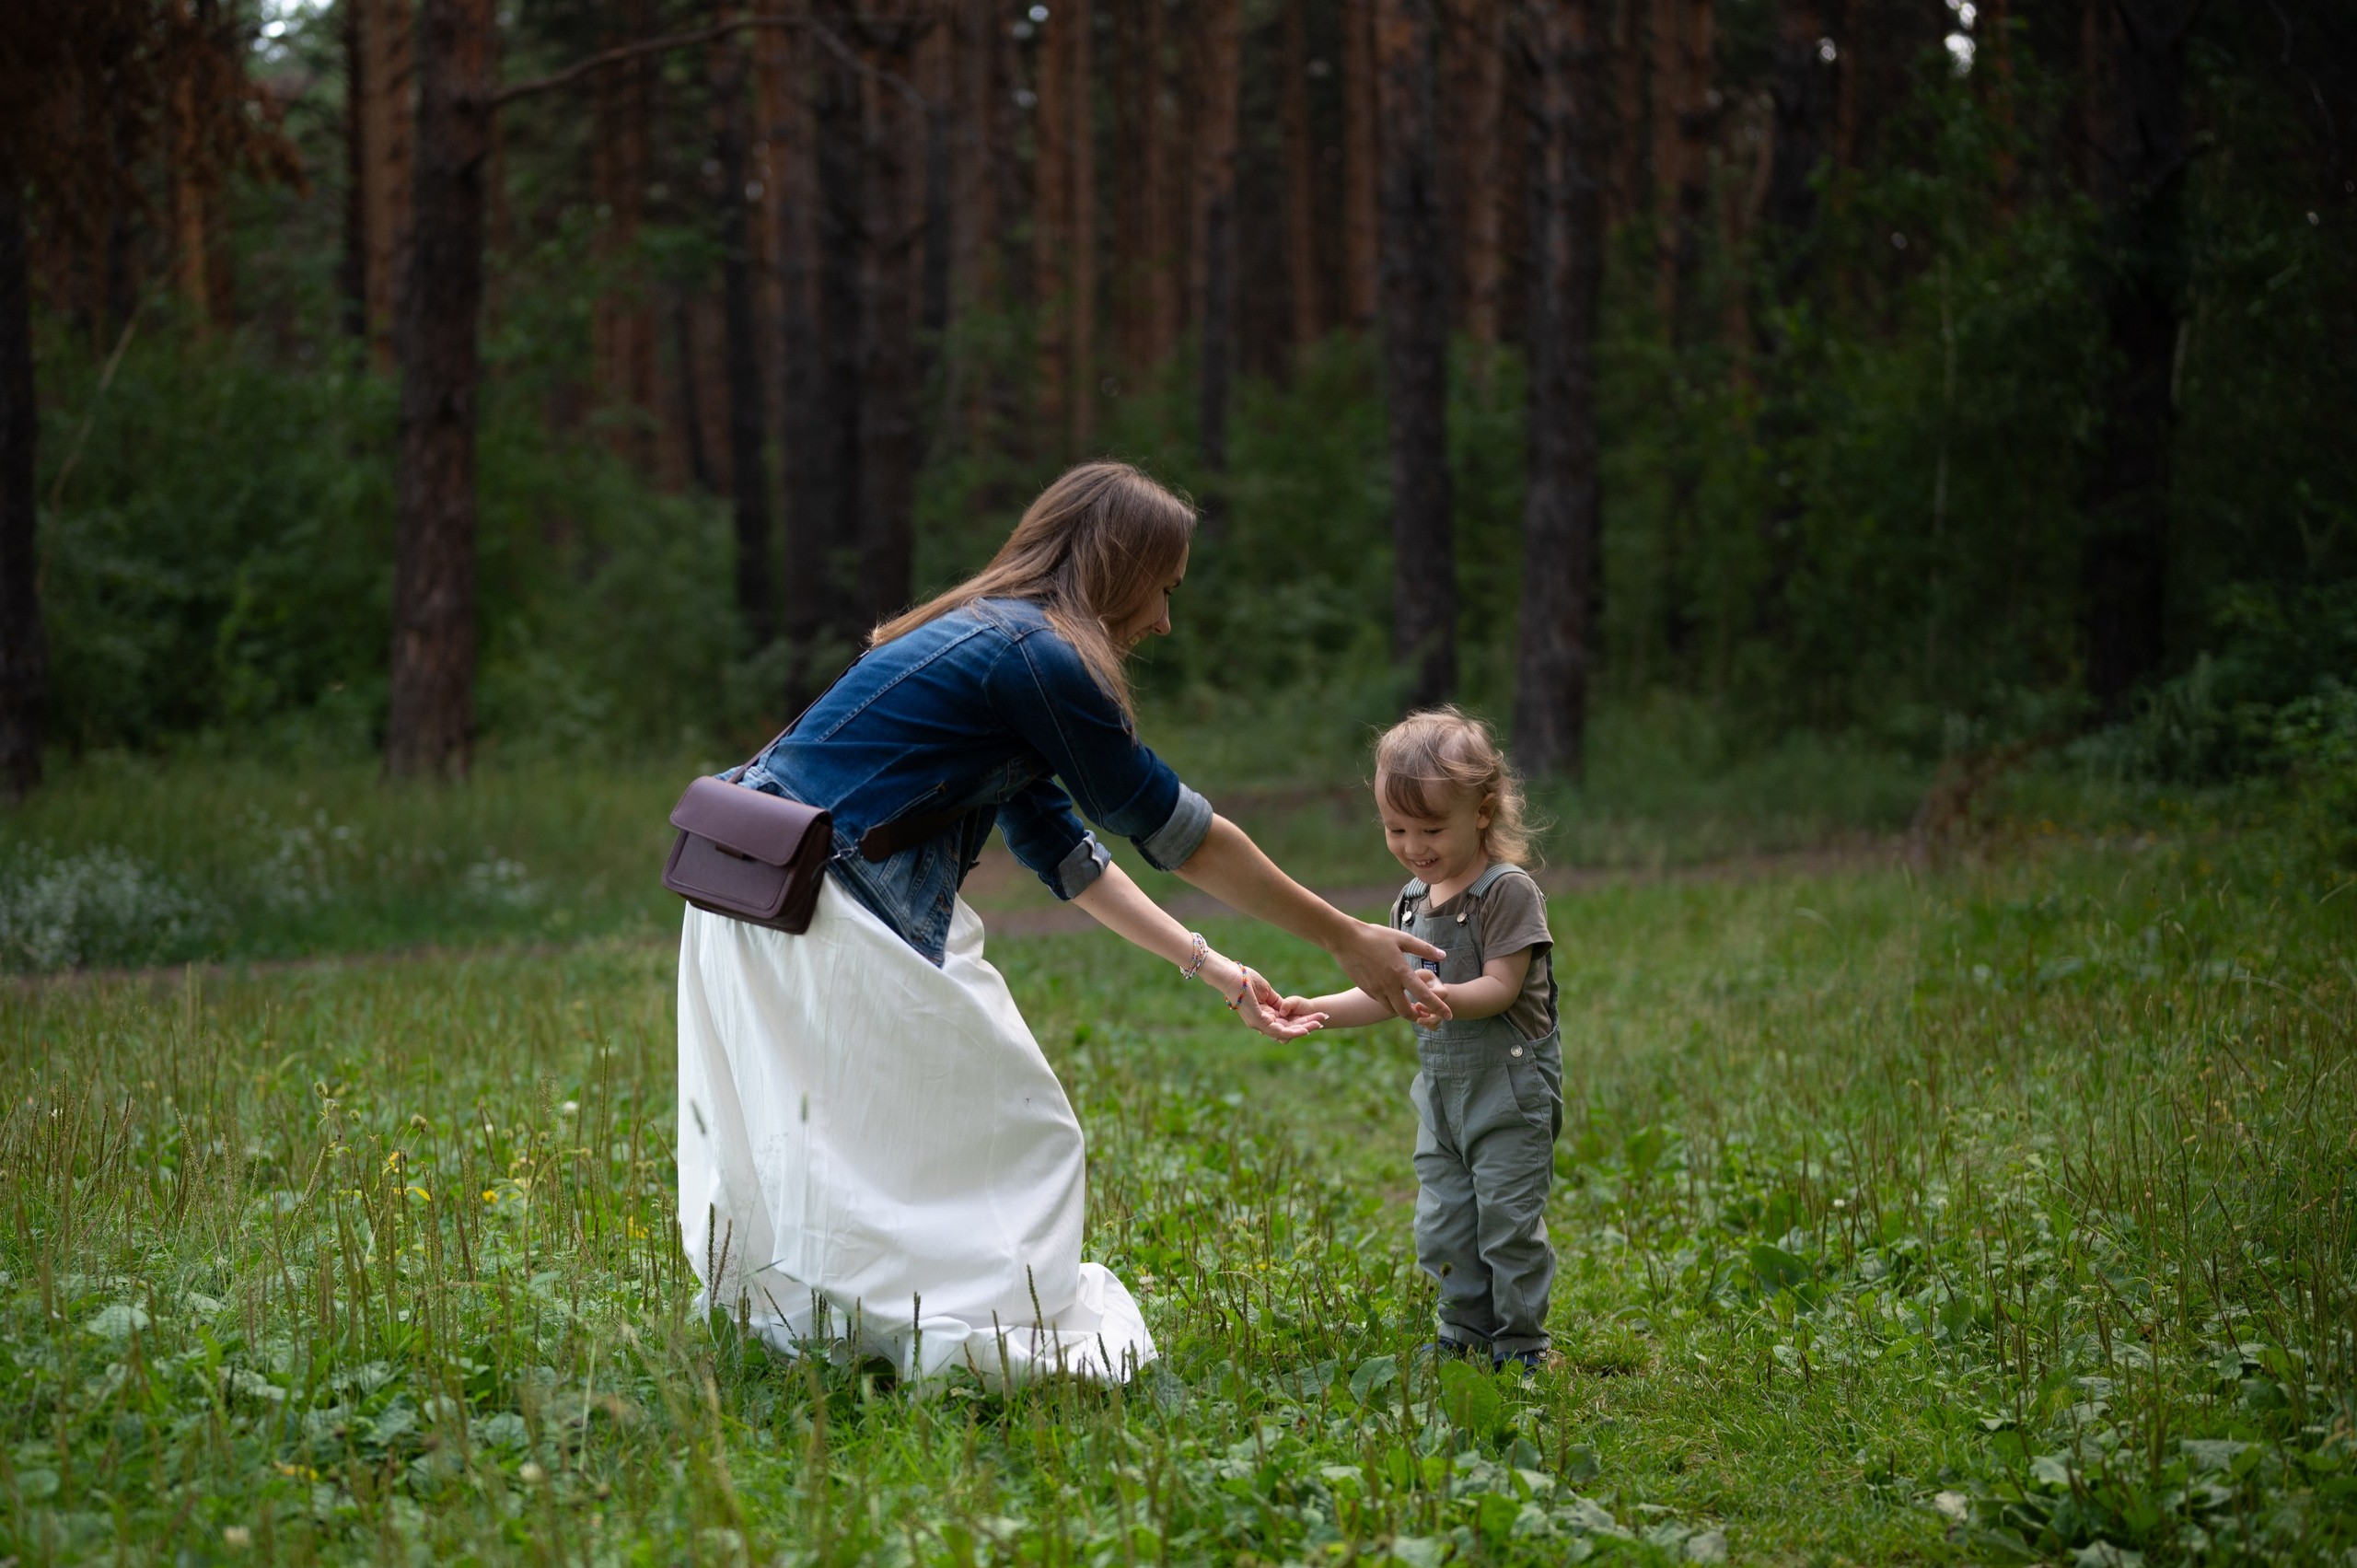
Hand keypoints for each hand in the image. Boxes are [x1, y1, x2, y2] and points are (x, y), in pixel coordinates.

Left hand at [1235, 976, 1325, 1039]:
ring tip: (1318, 1025)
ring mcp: (1259, 1023)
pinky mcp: (1258, 1021)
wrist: (1232, 975)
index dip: (1302, 1021)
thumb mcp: (1268, 992)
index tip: (1317, 1017)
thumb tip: (1286, 1008)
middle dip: (1307, 1025)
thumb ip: (1278, 1002)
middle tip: (1323, 1021)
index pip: (1286, 1022)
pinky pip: (1278, 1030)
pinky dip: (1292, 1031)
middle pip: (1288, 1028)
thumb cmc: (1245, 980)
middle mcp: (1261, 1022)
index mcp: (1264, 1015)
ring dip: (1303, 1029)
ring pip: (1285, 1031)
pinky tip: (1304, 1029)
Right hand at [1331, 921, 1449, 1020]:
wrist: (1344, 939)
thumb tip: (1443, 956)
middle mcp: (1389, 985)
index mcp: (1401, 972)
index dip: (1438, 1008)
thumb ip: (1424, 949)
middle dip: (1418, 1016)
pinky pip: (1382, 1002)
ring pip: (1393, 1010)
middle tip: (1425, 1014)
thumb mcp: (1401, 938)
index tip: (1449, 1015)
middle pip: (1407, 1012)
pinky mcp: (1366, 989)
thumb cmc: (1374, 936)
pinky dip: (1391, 1004)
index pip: (1424, 996)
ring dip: (1404, 1011)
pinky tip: (1394, 995)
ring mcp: (1376, 989)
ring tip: (1411, 1006)